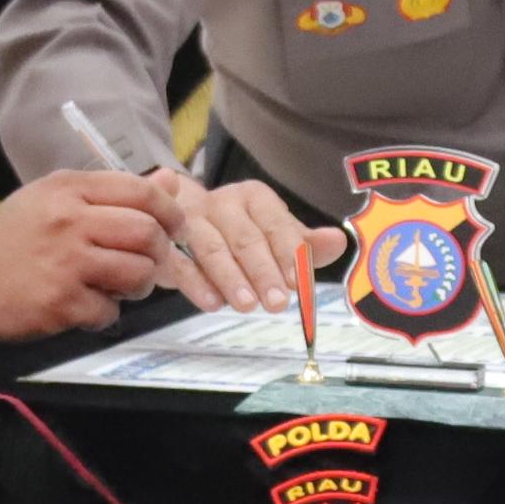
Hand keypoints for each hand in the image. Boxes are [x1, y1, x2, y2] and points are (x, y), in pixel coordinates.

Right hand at [0, 172, 180, 338]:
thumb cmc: (8, 236)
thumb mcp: (53, 198)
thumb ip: (110, 192)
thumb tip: (168, 181)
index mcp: (68, 189)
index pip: (141, 192)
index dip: (169, 211)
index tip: (175, 226)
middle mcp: (69, 222)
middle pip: (147, 233)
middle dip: (159, 252)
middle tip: (151, 261)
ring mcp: (65, 264)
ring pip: (137, 274)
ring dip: (138, 285)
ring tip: (119, 285)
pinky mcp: (60, 304)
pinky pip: (109, 310)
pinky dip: (104, 312)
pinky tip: (84, 305)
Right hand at [147, 166, 343, 313]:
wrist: (179, 219)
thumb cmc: (239, 231)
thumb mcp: (274, 233)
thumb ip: (303, 242)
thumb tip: (338, 242)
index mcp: (254, 197)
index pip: (276, 224)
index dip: (288, 253)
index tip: (298, 282)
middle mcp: (222, 203)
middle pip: (245, 237)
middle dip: (263, 272)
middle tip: (278, 303)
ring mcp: (190, 220)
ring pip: (211, 247)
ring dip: (231, 278)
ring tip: (247, 306)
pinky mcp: (165, 242)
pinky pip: (179, 262)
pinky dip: (196, 283)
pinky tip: (212, 304)